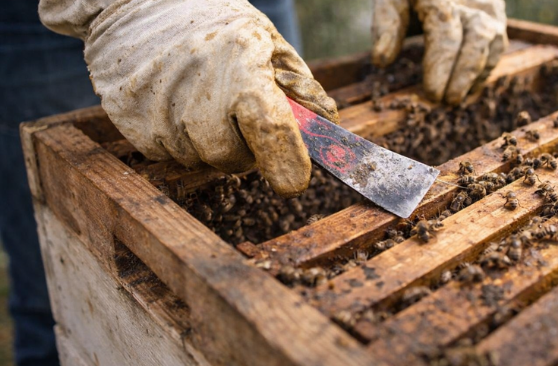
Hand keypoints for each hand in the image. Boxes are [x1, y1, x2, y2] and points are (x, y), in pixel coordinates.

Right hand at [40, 0, 337, 197]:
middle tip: (239, 116)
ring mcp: (159, 111)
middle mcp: (198, 93)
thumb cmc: (217, 26)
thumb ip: (302, 90)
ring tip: (203, 98)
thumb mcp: (269, 43)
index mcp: (242, 68)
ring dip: (211, 142)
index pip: (270, 129)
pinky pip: (170, 154)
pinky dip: (180, 138)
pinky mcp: (131, 124)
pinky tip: (177, 102)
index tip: (295, 181)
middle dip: (244, 148)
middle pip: (232, 158)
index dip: (287, 163)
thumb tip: (325, 134)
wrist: (138, 7)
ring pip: (200, 159)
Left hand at [372, 0, 507, 104]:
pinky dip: (483, 71)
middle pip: (475, 39)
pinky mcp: (496, 18)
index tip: (432, 93)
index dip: (440, 64)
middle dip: (462, 75)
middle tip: (444, 101)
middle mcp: (471, 0)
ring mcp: (488, 8)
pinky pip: (497, 48)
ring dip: (474, 76)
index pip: (445, 31)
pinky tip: (467, 90)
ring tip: (455, 99)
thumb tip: (381, 62)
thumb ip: (386, 25)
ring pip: (491, 44)